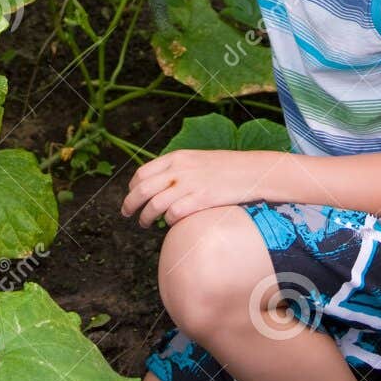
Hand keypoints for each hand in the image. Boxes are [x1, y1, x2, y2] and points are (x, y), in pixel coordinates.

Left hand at [119, 149, 258, 227]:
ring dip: (145, 217)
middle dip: (129, 203)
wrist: (255, 171)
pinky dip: (168, 221)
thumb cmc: (228, 168)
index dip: (132, 187)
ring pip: (154, 204)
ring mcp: (191, 185)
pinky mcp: (202, 200)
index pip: (143, 172)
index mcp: (178, 157)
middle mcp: (181, 169)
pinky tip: (170, 223)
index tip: (131, 196)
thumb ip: (179, 168)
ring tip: (144, 223)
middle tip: (126, 213)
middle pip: (142, 189)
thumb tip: (160, 184)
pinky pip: (174, 214)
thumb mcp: (198, 160)